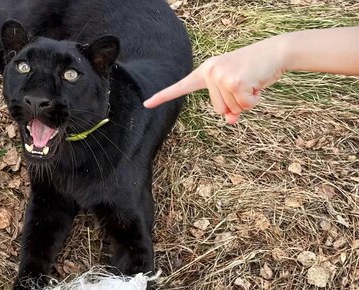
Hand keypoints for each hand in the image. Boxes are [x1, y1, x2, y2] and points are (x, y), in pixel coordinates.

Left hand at [144, 37, 285, 123]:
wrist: (274, 52)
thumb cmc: (254, 72)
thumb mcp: (238, 90)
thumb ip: (230, 106)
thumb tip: (230, 121)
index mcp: (205, 72)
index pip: (181, 87)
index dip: (163, 96)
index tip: (147, 104)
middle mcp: (209, 72)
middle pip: (218, 109)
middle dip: (236, 104)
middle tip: (245, 85)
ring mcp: (220, 76)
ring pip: (231, 109)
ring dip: (246, 101)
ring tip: (251, 82)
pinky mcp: (234, 81)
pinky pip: (244, 106)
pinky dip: (255, 100)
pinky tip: (257, 84)